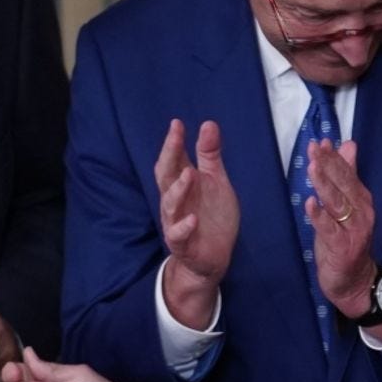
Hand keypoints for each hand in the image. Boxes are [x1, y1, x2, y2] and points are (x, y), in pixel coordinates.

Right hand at [156, 118, 238, 328]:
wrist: (213, 257)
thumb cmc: (211, 216)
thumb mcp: (216, 182)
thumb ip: (210, 156)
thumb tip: (208, 124)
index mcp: (183, 184)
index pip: (173, 160)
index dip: (174, 142)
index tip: (177, 123)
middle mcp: (176, 200)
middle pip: (166, 176)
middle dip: (170, 156)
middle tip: (175, 137)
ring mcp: (176, 222)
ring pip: (171, 204)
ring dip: (179, 190)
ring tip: (189, 174)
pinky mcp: (183, 244)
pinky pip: (178, 235)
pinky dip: (184, 227)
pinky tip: (193, 219)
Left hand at [303, 138, 381, 335]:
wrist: (356, 281)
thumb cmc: (347, 241)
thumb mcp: (347, 206)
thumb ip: (348, 176)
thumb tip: (348, 145)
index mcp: (361, 200)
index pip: (348, 173)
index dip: (334, 157)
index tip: (321, 142)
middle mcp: (361, 212)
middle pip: (343, 185)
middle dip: (329, 165)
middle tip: (315, 148)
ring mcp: (353, 230)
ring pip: (337, 203)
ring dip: (324, 184)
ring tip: (313, 167)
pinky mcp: (342, 247)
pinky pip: (329, 229)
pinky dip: (319, 216)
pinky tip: (310, 203)